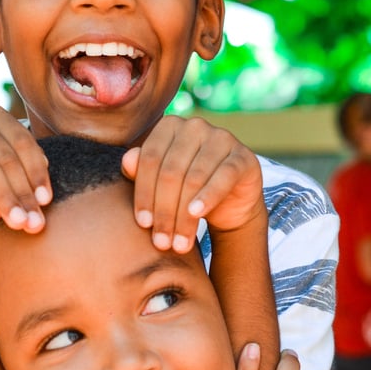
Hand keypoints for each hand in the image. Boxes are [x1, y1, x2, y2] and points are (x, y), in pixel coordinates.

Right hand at [0, 106, 50, 232]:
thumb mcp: (4, 174)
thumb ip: (25, 177)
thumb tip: (43, 199)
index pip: (22, 142)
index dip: (36, 173)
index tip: (45, 201)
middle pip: (4, 157)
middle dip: (22, 192)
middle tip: (34, 221)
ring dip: (4, 198)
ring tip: (17, 222)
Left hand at [121, 115, 263, 252]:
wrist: (228, 201)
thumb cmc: (185, 189)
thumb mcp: (159, 182)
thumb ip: (140, 171)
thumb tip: (127, 161)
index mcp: (169, 126)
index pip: (150, 159)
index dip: (144, 194)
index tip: (143, 224)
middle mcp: (195, 126)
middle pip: (171, 172)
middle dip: (165, 211)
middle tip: (161, 242)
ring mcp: (221, 138)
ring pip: (195, 179)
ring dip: (184, 216)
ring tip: (178, 243)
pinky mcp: (242, 156)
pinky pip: (223, 177)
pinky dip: (208, 197)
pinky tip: (196, 214)